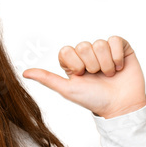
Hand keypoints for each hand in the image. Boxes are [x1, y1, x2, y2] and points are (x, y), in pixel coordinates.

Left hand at [22, 36, 145, 118]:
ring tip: (109, 75)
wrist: (121, 105)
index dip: (75, 63)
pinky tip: (119, 67)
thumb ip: (47, 79)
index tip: (81, 76)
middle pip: (84, 45)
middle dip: (91, 65)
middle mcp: (88, 54)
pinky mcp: (121, 48)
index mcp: (73, 62)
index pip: (67, 50)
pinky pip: (115, 40)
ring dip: (105, 64)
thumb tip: (24, 73)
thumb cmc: (94, 100)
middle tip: (97, 77)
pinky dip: (117, 56)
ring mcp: (104, 50)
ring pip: (100, 43)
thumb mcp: (67, 90)